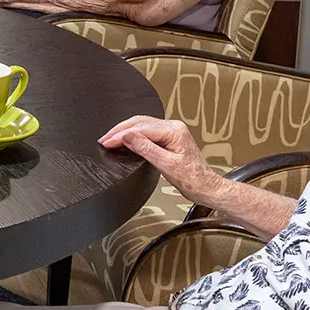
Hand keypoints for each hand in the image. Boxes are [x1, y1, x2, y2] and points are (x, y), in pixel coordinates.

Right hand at [99, 114, 218, 201]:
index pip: (140, 129)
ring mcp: (172, 132)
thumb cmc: (192, 179)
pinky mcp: (169, 138)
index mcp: (174, 131)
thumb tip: (128, 137)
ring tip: (110, 139)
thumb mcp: (166, 165)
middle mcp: (173, 127)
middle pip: (140, 122)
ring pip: (142, 125)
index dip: (121, 135)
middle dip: (119, 130)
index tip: (107, 142)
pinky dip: (133, 135)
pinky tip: (125, 140)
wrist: (205, 187)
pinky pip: (147, 131)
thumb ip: (146, 149)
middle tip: (104, 140)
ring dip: (125, 131)